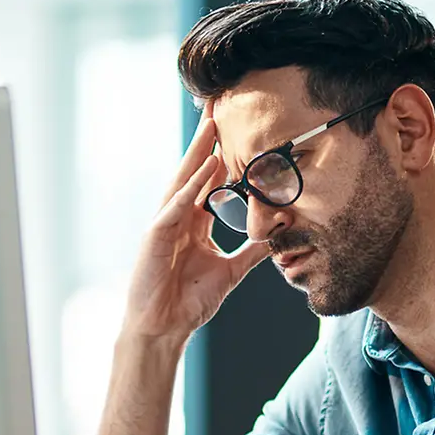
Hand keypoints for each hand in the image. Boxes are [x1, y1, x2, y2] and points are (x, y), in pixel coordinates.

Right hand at [121, 102, 271, 345]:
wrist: (164, 328)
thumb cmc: (188, 301)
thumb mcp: (230, 271)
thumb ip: (251, 252)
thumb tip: (277, 236)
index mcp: (193, 222)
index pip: (209, 180)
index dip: (222, 154)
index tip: (236, 127)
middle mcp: (178, 216)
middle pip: (194, 171)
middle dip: (206, 140)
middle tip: (219, 106)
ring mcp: (164, 224)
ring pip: (184, 180)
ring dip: (198, 152)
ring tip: (212, 124)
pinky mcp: (156, 237)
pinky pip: (176, 205)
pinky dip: (192, 185)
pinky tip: (206, 166)